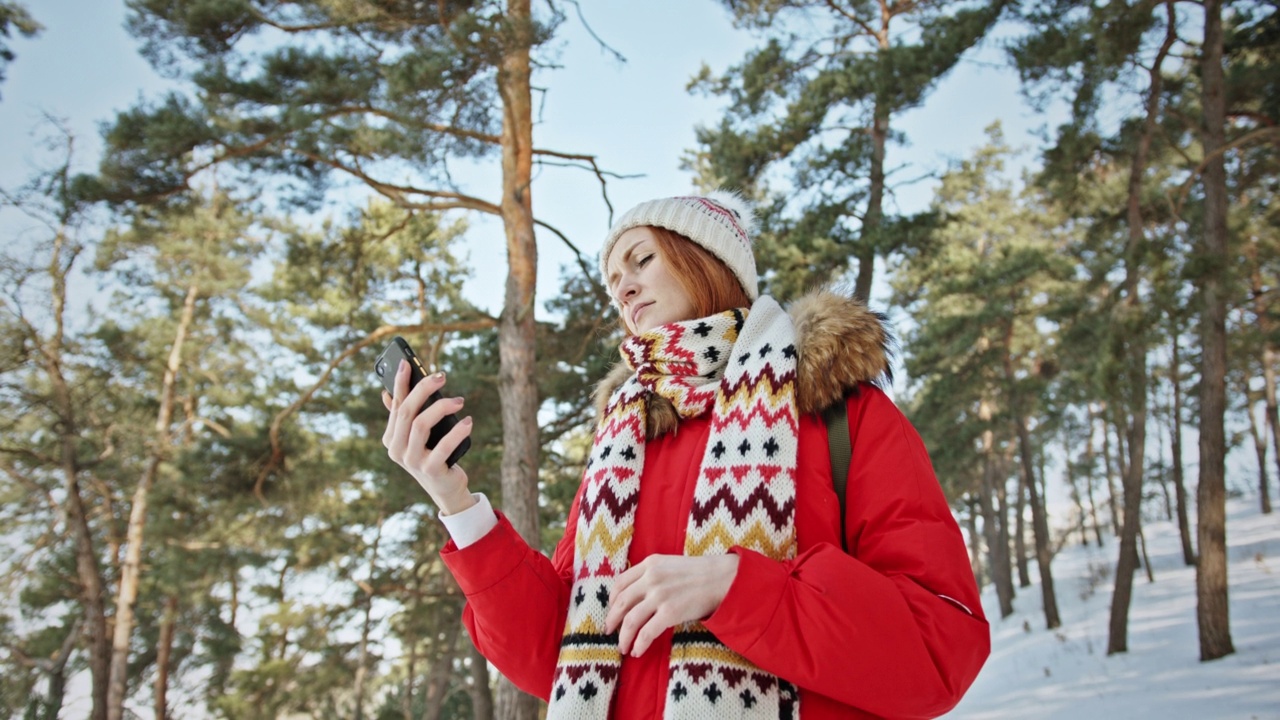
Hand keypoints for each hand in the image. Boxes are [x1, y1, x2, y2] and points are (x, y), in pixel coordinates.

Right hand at [381, 359, 475, 514]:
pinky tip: (468, 422)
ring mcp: (411, 461)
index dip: (400, 383)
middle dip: (423, 389)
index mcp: (390, 438)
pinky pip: (443, 446)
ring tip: (460, 401)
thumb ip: (404, 417)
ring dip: (442, 407)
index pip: (395, 405)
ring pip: (421, 424)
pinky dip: (457, 432)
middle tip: (441, 376)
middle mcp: (396, 449)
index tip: (406, 362)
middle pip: (407, 411)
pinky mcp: (430, 470)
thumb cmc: (433, 456)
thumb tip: (386, 393)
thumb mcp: (417, 437)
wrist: (446, 489)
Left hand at [604, 554, 739, 656]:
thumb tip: (635, 594)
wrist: (722, 579)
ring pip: (630, 620)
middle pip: (621, 602)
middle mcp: (651, 578)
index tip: (612, 610)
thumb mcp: (670, 565)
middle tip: (609, 631)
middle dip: (612, 620)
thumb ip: (652, 574)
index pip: (620, 582)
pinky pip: (646, 632)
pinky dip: (639, 644)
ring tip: (623, 647)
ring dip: (623, 637)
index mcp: (650, 564)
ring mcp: (659, 595)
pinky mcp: (670, 612)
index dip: (612, 599)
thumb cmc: (699, 574)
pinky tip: (637, 651)